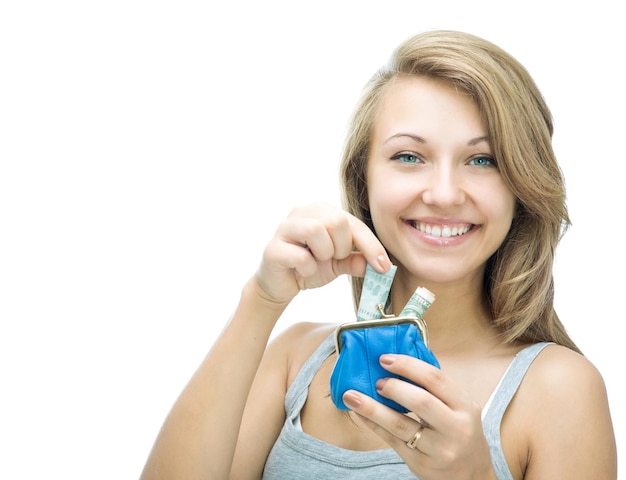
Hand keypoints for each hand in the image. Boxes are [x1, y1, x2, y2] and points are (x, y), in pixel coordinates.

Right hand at [254, 202, 390, 305]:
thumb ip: (357, 260)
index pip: (353, 222)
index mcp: (322, 211)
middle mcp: (302, 212)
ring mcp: (285, 228)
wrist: (280, 285)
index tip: (384, 266)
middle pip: (336, 221)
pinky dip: (308, 268)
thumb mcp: (339, 263)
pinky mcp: (273, 248)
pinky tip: (303, 271)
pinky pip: (300, 256)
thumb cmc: (309, 266)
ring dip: (324, 254)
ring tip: (317, 261)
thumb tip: (381, 265)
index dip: (371, 245)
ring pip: (316, 230)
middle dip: (342, 247)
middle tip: (334, 259)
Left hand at [343, 354, 495, 479]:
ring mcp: (438, 449)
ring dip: (372, 408)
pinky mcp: (421, 465)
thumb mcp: (460, 408)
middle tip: (376, 381)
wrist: (471, 476)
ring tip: (351, 395)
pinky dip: (373, 425)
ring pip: (400, 425)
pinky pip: (392, 441)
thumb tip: (396, 363)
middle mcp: (455, 428)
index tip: (385, 358)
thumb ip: (435, 389)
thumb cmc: (460, 432)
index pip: (435, 379)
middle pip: (420, 402)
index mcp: (465, 406)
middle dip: (393, 387)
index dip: (408, 365)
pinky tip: (360, 414)